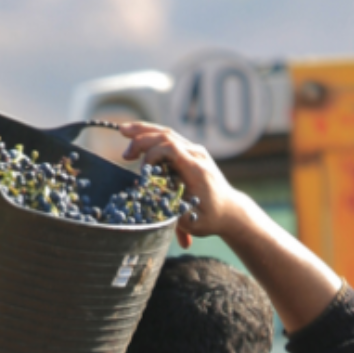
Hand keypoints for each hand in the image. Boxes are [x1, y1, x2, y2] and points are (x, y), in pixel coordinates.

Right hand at [118, 122, 244, 248]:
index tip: (141, 172)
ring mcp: (195, 151)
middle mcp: (196, 155)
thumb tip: (152, 206)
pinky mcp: (191, 152)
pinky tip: (136, 136)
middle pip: (167, 135)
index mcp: (196, 169)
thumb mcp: (193, 222)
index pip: (171, 148)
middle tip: (125, 154)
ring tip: (122, 131)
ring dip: (144, 132)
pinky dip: (151, 136)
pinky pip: (169, 138)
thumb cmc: (211, 217)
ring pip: (167, 133)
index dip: (152, 154)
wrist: (230, 210)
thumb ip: (173, 214)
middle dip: (142, 140)